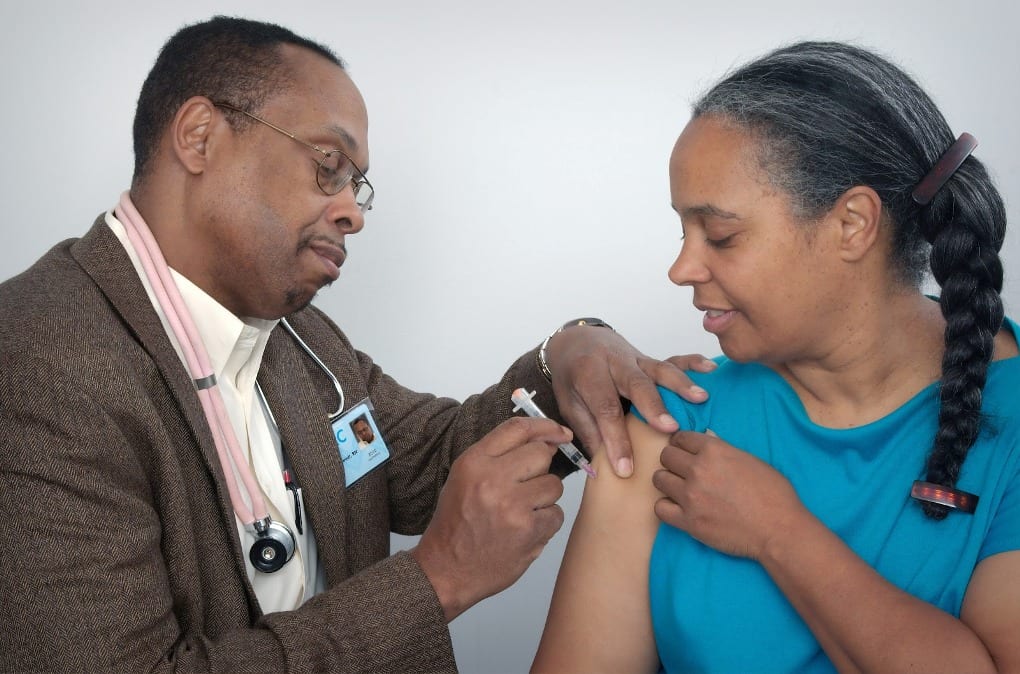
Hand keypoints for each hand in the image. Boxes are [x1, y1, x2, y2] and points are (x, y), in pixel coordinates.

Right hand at [411, 416, 568, 621]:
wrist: (446, 569)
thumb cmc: (457, 522)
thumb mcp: (464, 477)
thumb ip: (498, 456)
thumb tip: (545, 440)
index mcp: (474, 462)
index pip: (518, 429)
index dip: (545, 427)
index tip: (559, 433)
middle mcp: (492, 479)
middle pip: (541, 454)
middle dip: (541, 469)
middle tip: (527, 486)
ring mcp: (512, 506)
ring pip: (554, 485)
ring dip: (544, 498)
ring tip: (521, 512)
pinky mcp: (529, 531)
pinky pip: (557, 514)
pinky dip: (546, 523)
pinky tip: (524, 530)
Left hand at [543, 324, 715, 477]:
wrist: (577, 342)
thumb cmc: (573, 377)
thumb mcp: (569, 404)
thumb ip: (588, 431)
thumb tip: (602, 468)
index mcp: (588, 375)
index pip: (605, 409)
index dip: (616, 440)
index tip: (625, 469)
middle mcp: (614, 363)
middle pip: (636, 384)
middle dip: (653, 407)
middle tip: (670, 428)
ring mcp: (636, 359)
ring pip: (659, 369)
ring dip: (681, 384)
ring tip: (701, 398)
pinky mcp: (650, 359)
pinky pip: (673, 358)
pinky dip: (692, 362)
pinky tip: (710, 369)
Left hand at [651, 430, 804, 559]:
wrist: (779, 529)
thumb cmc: (773, 493)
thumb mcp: (750, 460)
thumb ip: (723, 450)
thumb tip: (706, 440)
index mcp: (714, 450)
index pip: (681, 437)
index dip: (681, 443)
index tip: (684, 450)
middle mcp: (698, 470)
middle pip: (666, 456)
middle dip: (673, 461)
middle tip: (681, 470)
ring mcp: (691, 496)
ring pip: (659, 479)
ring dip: (667, 481)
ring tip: (678, 488)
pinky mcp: (688, 521)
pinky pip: (660, 508)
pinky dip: (666, 506)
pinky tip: (678, 507)